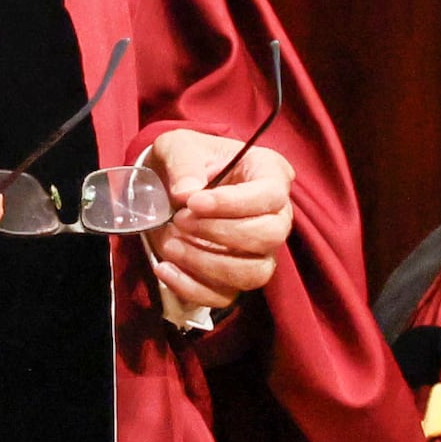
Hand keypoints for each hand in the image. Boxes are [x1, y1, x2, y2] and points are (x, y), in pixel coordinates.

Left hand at [142, 129, 293, 316]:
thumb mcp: (179, 146)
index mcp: (270, 173)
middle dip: (220, 233)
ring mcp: (259, 251)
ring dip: (208, 264)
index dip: (234, 203)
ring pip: (255, 273)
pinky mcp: (236, 277)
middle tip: (180, 220)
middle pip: (270, 236)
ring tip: (170, 244)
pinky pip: (226, 296)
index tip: (193, 202)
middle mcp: (275, 215)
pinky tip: (165, 269)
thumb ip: (183, 162)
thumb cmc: (187, 159)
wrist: (171, 184)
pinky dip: (193, 288)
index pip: (271, 195)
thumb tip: (185, 193)